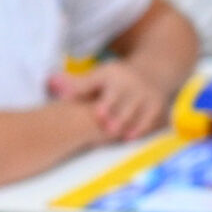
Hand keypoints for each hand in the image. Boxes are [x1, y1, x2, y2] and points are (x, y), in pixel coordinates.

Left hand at [50, 61, 170, 140]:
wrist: (152, 73)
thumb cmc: (114, 81)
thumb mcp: (97, 77)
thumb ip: (77, 85)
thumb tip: (52, 84)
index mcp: (116, 77)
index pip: (111, 91)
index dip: (106, 102)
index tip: (98, 113)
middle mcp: (134, 86)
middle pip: (126, 104)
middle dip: (119, 116)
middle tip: (109, 129)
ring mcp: (148, 96)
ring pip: (140, 113)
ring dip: (131, 124)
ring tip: (122, 137)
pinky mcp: (158, 107)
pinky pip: (151, 119)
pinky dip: (143, 128)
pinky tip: (131, 138)